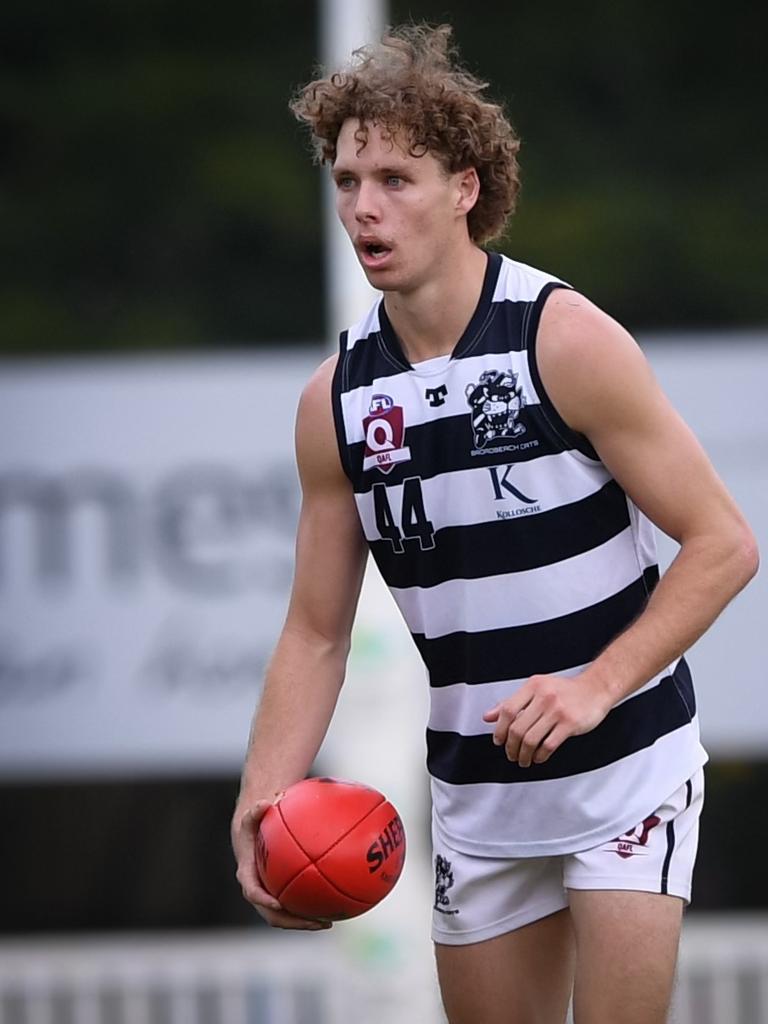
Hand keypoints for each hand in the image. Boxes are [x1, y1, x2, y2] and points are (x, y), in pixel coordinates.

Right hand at [232, 800, 331, 930]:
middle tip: (315, 922)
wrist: (253, 834)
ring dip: (304, 923)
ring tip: (328, 923)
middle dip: (293, 922)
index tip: (278, 904)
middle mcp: (258, 891)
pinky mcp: (281, 894)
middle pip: (272, 915)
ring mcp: (269, 896)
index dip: (263, 900)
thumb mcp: (252, 815)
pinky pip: (296, 905)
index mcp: (248, 875)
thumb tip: (265, 803)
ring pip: (285, 917)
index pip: (253, 892)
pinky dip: (310, 910)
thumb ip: (256, 811)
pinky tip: (332, 908)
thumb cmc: (254, 823)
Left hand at [482, 674, 612, 766]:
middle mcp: (544, 697)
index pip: (508, 710)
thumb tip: (488, 716)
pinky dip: (540, 755)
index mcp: (533, 686)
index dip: (500, 729)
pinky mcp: (570, 724)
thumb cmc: (566, 690)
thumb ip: (512, 702)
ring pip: (531, 739)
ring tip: (523, 760)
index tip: (499, 741)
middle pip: (517, 728)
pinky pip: (548, 745)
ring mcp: (557, 710)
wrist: (596, 688)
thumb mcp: (537, 688)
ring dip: (523, 755)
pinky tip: (538, 758)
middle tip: (511, 755)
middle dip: (511, 747)